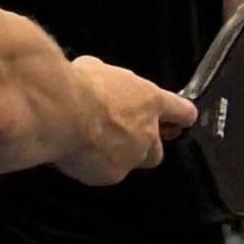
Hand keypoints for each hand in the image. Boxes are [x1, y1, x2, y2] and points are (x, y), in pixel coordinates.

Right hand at [54, 58, 201, 185]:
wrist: (60, 112)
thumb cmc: (78, 87)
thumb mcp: (97, 68)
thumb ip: (110, 82)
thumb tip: (98, 80)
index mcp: (150, 101)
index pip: (182, 112)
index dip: (181, 117)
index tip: (180, 119)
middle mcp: (147, 133)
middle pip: (158, 150)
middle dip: (145, 146)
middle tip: (123, 137)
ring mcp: (131, 157)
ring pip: (133, 164)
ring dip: (120, 157)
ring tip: (95, 146)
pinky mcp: (111, 175)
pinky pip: (106, 173)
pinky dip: (95, 167)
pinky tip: (79, 154)